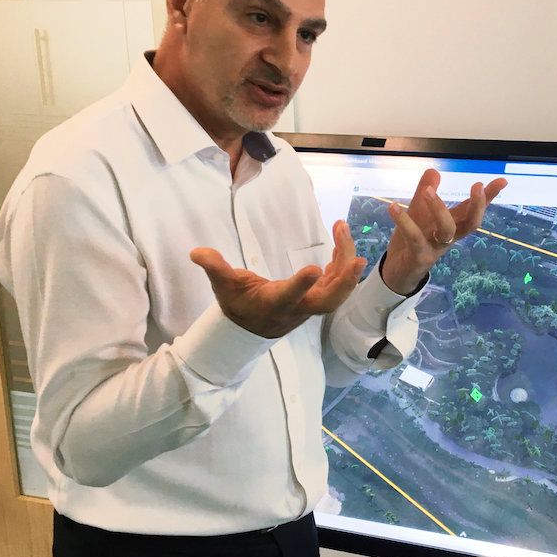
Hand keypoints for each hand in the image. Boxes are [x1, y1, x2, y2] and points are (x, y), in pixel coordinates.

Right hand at [190, 220, 366, 338]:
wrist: (250, 328)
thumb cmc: (237, 304)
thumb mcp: (223, 286)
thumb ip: (214, 268)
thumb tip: (197, 253)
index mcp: (275, 303)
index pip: (289, 296)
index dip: (302, 285)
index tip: (315, 268)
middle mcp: (298, 307)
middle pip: (328, 301)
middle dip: (345, 282)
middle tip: (359, 258)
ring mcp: (310, 304)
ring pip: (337, 289)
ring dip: (346, 261)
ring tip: (343, 228)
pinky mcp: (316, 296)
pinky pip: (336, 280)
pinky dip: (342, 261)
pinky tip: (342, 237)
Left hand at [381, 169, 507, 294]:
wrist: (398, 271)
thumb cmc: (413, 240)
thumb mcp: (419, 212)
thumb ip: (427, 191)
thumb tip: (434, 170)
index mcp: (452, 225)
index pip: (473, 209)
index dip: (488, 197)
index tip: (503, 181)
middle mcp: (448, 237)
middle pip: (471, 223)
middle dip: (477, 206)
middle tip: (478, 186)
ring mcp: (436, 248)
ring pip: (446, 230)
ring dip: (439, 209)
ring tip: (428, 191)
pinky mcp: (419, 257)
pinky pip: (414, 237)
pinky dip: (404, 221)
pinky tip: (393, 207)